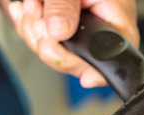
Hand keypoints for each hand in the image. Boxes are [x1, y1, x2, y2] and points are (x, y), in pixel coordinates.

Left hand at [1, 0, 138, 87]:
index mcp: (115, 20)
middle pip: (77, 62)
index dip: (97, 71)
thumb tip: (59, 33)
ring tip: (33, 5)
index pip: (113, 58)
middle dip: (47, 41)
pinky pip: (43, 44)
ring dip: (33, 30)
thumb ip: (64, 6)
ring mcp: (81, 34)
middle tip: (36, 12)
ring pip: (54, 55)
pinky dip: (29, 27)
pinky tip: (27, 11)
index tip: (85, 78)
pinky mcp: (64, 32)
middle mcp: (101, 31)